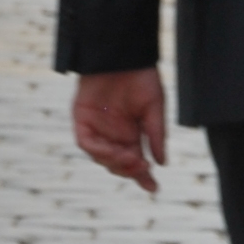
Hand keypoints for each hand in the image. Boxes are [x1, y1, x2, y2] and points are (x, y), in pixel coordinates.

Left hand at [73, 67, 166, 191]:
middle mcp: (113, 135)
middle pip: (117, 164)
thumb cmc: (141, 77)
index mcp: (131, 134)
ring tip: (131, 157)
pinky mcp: (82, 120)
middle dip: (129, 170)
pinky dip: (98, 150)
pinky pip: (86, 143)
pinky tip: (112, 150)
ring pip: (101, 158)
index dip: (143, 177)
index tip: (153, 189)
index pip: (136, 161)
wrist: (122, 54)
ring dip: (115, 162)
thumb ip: (156, 135)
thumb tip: (162, 162)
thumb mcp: (154, 107)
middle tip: (142, 166)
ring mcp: (96, 128)